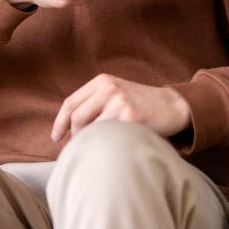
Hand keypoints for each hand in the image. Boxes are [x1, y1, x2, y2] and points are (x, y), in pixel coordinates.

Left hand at [51, 74, 191, 141]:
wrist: (173, 105)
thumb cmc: (140, 104)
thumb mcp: (115, 94)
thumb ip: (94, 103)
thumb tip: (67, 128)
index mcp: (101, 81)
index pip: (70, 103)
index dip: (59, 122)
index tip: (55, 137)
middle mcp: (109, 88)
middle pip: (77, 118)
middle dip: (75, 137)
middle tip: (82, 147)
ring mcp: (120, 101)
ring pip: (91, 130)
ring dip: (91, 143)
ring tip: (100, 148)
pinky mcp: (131, 116)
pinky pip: (109, 136)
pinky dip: (107, 145)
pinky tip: (114, 147)